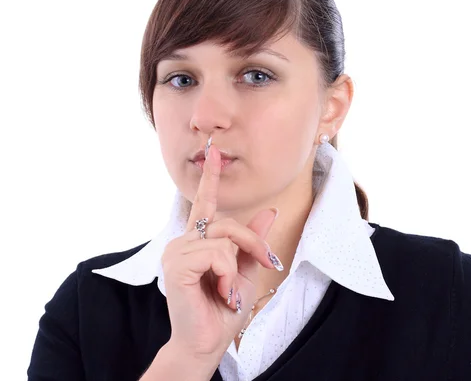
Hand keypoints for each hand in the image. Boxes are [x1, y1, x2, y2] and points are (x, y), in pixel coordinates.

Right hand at [160, 144, 280, 360]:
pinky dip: (227, 274)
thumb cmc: (223, 309)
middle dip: (253, 243)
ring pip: (224, 238)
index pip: (205, 204)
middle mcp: (184, 241)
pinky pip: (216, 254)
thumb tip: (270, 211)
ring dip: (237, 267)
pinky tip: (220, 291)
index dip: (211, 179)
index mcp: (199, 242)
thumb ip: (253, 241)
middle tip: (266, 264)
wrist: (208, 342)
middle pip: (228, 223)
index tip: (216, 152)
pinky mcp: (176, 265)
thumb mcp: (246, 270)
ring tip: (228, 291)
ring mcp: (177, 252)